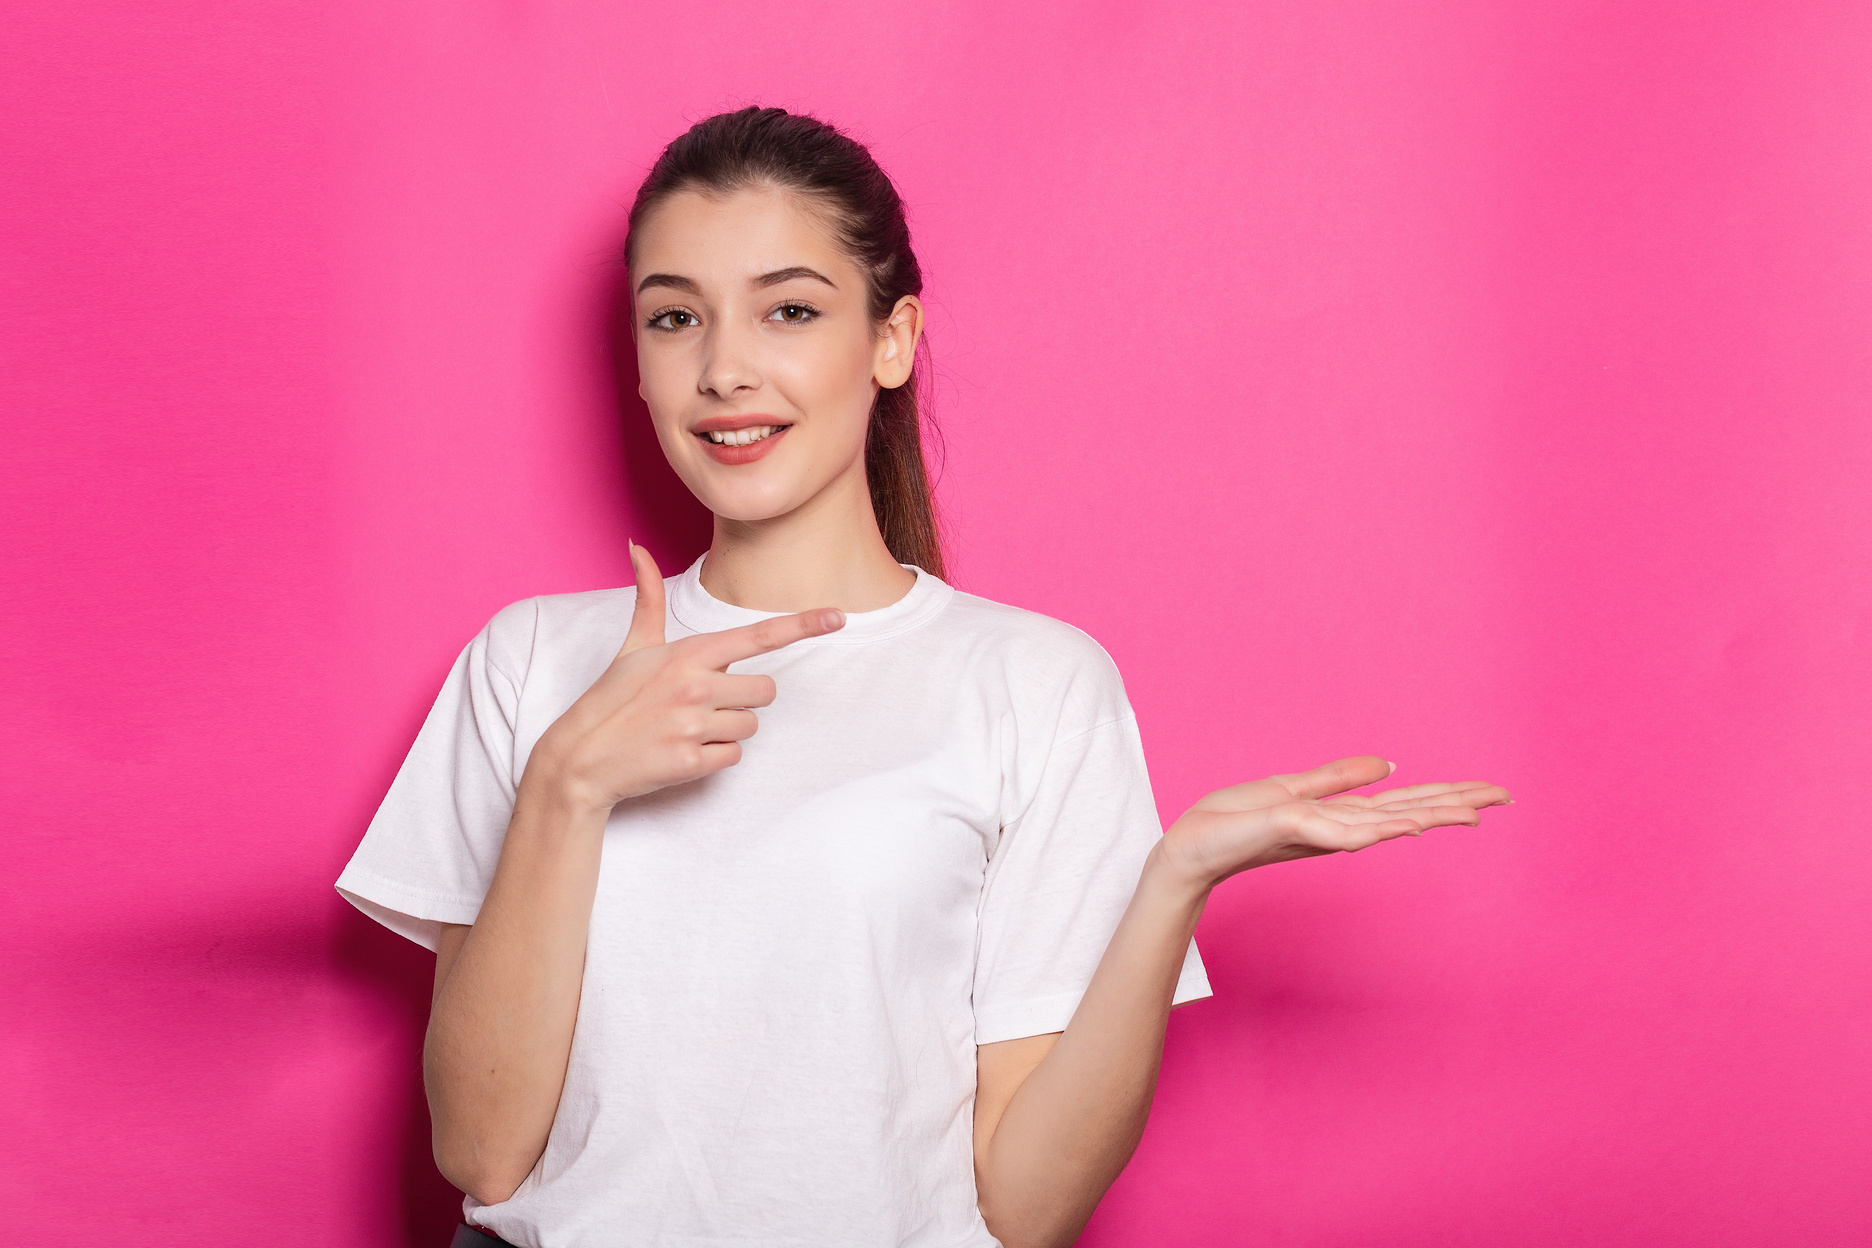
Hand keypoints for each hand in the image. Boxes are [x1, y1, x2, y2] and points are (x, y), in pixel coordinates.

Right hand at [522, 543, 843, 813]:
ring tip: (686, 727)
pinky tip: (683, 750)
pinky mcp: (693, 761)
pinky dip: (715, 756)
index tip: (838, 616)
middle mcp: (696, 685)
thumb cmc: (610, 698)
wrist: (580, 759)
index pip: (757, 636)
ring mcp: (695, 725)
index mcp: (688, 653)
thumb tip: (636, 546)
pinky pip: (734, 756)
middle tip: (705, 702)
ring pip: (750, 725)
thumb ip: (647, 598)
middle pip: (767, 690)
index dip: (802, 625)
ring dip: (727, 729)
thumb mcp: (632, 647)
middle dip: (745, 698)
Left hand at [1158, 756, 1511, 889]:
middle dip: (1456, 804)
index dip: (1447, 795)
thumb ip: (1339, 778)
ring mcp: (1320, 834)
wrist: (1191, 847)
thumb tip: (1388, 764)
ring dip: (1432, 815)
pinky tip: (1411, 825)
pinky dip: (1380, 828)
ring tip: (1475, 812)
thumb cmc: (1234, 822)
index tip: (1491, 792)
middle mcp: (1338, 828)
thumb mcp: (1292, 789)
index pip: (1405, 802)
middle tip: (1506, 797)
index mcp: (1340, 815)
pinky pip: (1345, 830)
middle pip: (1409, 812)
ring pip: (1387, 822)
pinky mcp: (1294, 831)